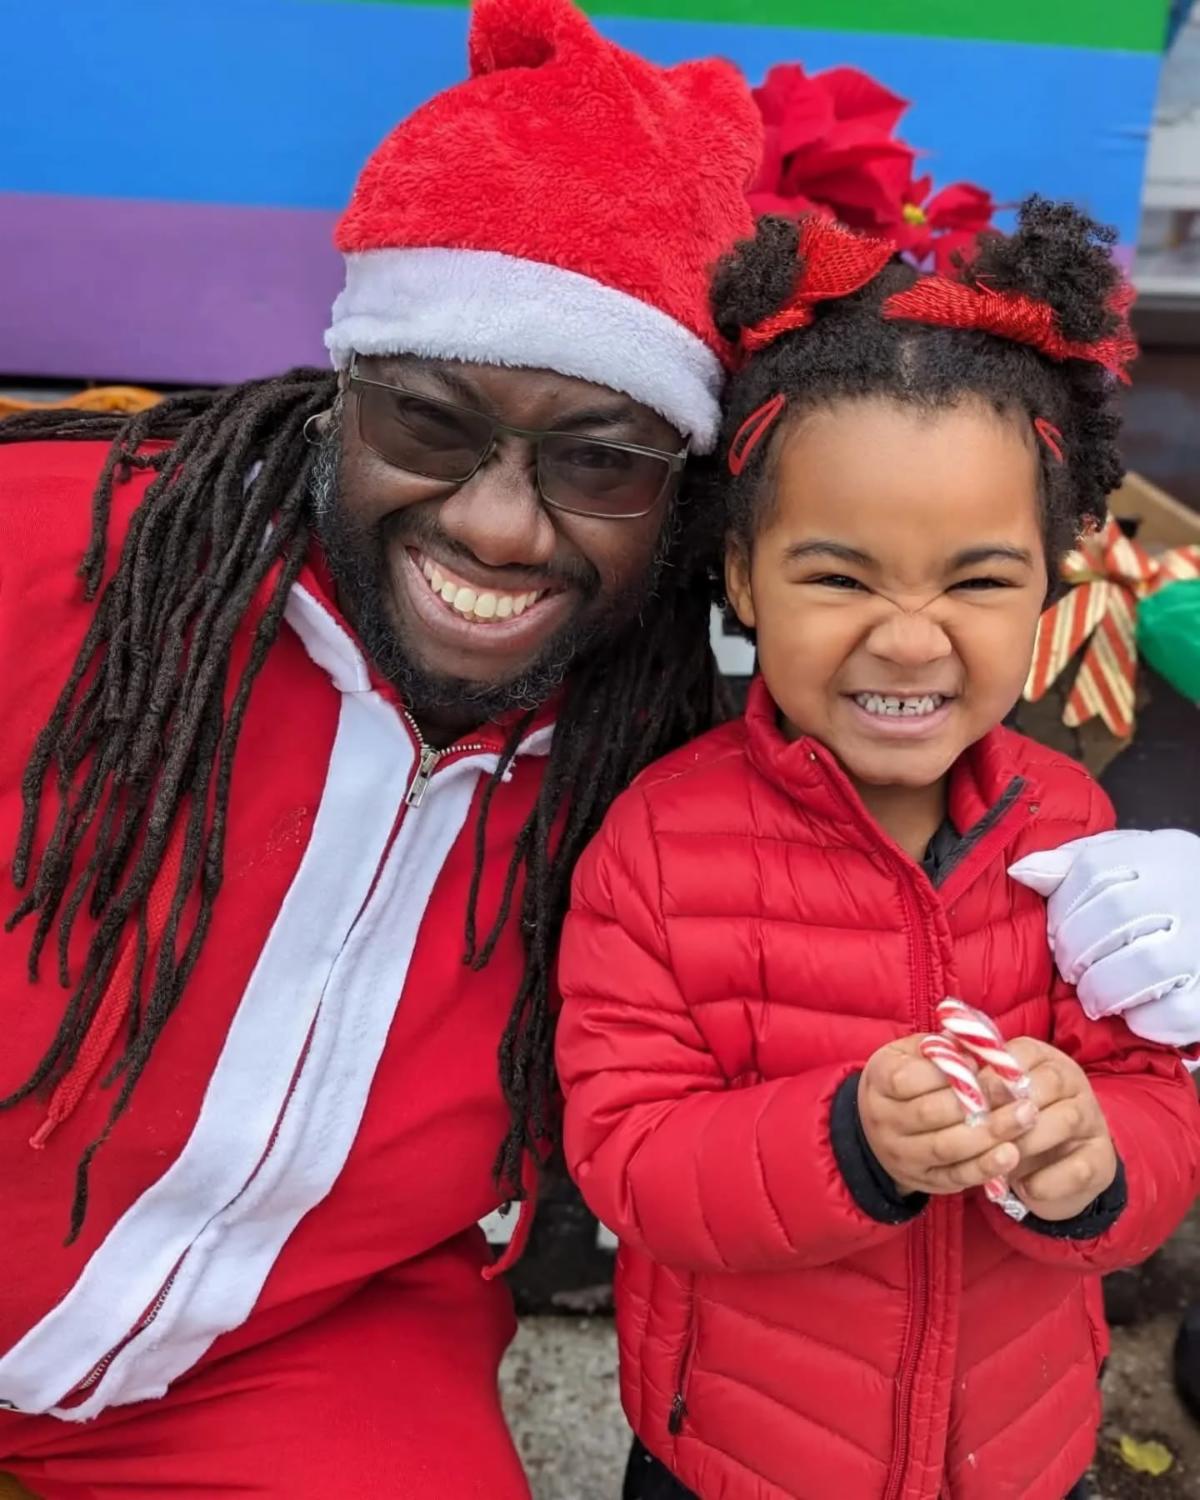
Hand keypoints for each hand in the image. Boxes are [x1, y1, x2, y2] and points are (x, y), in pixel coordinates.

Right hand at [858, 1036, 1037, 1197]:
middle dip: (978, 1103)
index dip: (946, 1072)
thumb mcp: (912, 1054)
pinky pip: (955, 1176)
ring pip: (946, 1147)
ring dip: (988, 1135)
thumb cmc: (907, 1079)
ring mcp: (901, 1153)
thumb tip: (980, 1042)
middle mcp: (884, 1119)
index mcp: (879, 1080)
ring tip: (1025, 1120)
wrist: (879, 1129)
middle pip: (930, 1114)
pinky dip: (985, 1168)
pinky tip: (1011, 1155)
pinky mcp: (922, 1179)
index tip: (979, 1064)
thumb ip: (943, 1047)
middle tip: (1020, 1094)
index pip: (908, 1078)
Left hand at [984, 1038, 1117, 1221]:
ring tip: (1002, 1159)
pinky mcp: (1101, 1160)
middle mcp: (1073, 1083)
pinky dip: (1048, 1180)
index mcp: (1044, 1059)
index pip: (1024, 1053)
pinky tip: (1024, 1188)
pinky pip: (1079, 1167)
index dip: (996, 1073)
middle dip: (1011, 1106)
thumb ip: (973, 1077)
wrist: (1057, 1168)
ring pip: (1065, 1119)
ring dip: (1028, 1142)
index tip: (972, 1092)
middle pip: (1050, 1082)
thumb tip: (938, 1048)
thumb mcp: (994, 1100)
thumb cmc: (1012, 1125)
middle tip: (983, 1128)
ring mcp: (1092, 1120)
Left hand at [1009, 828, 1199, 1046]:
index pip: (1093, 869)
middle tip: (1071, 969)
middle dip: (1076, 948)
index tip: (1055, 933)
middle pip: (1115, 914)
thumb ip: (1074, 865)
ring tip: (1094, 995)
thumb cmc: (1168, 888)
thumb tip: (1022, 871)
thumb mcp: (1127, 861)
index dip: (1062, 907)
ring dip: (1102, 987)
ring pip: (1144, 965)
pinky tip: (1134, 1013)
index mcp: (1158, 856)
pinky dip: (1144, 1020)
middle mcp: (1185, 894)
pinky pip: (1173, 1012)